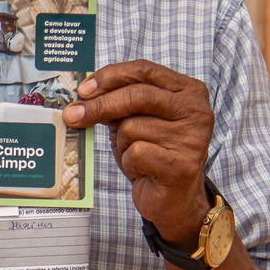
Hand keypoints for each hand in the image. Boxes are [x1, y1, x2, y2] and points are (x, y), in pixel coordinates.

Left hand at [62, 60, 212, 245]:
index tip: (83, 89)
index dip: (110, 77)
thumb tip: (82, 95)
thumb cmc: (152, 154)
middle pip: (137, 95)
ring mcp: (193, 138)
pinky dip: (129, 162)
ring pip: (132, 127)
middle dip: (100, 105)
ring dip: (122, 144)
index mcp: (189, 91)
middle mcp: (197, 111)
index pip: (144, 70)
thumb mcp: (135, 121)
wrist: (173, 199)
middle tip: (73, 115)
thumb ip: (117, 103)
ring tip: (135, 156)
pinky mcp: (182, 166)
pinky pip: (136, 152)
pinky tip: (142, 171)